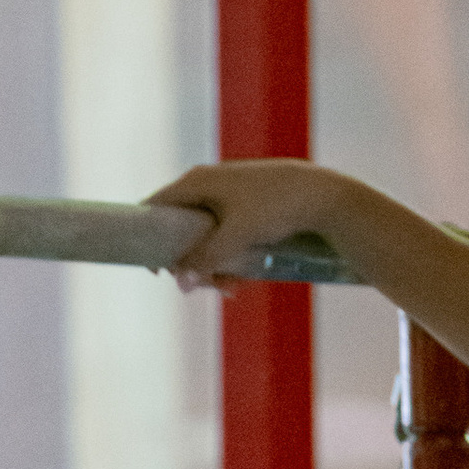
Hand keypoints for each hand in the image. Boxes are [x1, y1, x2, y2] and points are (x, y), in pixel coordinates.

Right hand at [146, 160, 349, 289]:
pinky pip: (224, 236)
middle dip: (193, 263)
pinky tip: (242, 279)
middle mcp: (207, 185)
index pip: (156, 206)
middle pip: (182, 229)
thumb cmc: (274, 207)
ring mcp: (226, 195)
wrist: (320, 195)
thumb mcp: (236, 235)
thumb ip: (205, 258)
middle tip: (207, 286)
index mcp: (197, 181)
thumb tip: (180, 282)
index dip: (149, 238)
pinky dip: (229, 257)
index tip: (156, 271)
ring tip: (232, 286)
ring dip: (214, 266)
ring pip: (205, 237)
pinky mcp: (244, 207)